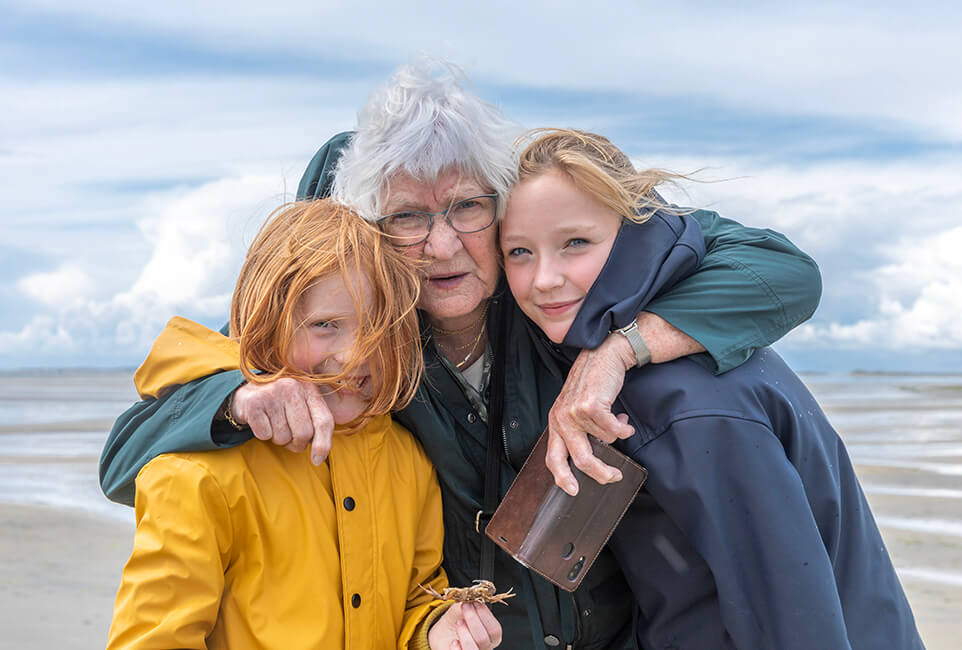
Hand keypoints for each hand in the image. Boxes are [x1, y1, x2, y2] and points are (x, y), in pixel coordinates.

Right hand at [229, 378, 333, 464]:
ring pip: (283, 437)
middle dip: (296, 443)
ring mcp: (272, 393)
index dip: (323, 445)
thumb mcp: (303, 408)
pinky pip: (265, 435)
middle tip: (288, 436)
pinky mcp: (254, 403)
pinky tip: (261, 421)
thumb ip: (317, 426)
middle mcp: (292, 387)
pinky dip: (263, 435)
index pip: (324, 421)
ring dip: (278, 439)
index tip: (317, 460)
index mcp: (309, 389)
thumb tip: (319, 457)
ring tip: (273, 424)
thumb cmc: (281, 405)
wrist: (248, 392)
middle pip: (304, 433)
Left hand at [428, 603, 501, 649]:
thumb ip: (471, 604)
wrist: (444, 633)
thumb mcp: (464, 609)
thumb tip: (473, 597)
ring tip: (458, 622)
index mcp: (492, 637)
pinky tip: (454, 641)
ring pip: (473, 649)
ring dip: (465, 633)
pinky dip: (456, 648)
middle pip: (484, 638)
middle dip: (473, 620)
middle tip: (465, 607)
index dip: (485, 615)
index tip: (475, 602)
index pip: (495, 629)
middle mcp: (485, 648)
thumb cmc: (458, 620)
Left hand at [546, 331, 635, 495]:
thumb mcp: (577, 408)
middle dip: (600, 473)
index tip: (573, 490)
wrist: (604, 356)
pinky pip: (614, 431)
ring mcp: (574, 413)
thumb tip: (596, 457)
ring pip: (603, 442)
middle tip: (613, 476)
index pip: (553, 458)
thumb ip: (581, 431)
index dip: (562, 477)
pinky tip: (624, 422)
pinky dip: (623, 429)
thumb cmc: (592, 382)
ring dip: (616, 436)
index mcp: (555, 422)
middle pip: (580, 460)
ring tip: (618, 422)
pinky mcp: (591, 406)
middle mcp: (561, 418)